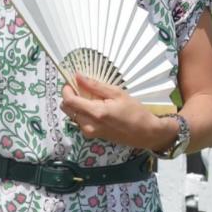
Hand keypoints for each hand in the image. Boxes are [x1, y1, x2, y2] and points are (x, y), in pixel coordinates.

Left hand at [61, 73, 175, 151]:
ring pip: (72, 114)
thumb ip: (95, 85)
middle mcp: (88, 125)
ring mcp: (88, 132)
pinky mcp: (91, 135)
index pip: (69, 101)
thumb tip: (78, 76)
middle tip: (82, 88)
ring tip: (93, 98)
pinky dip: (82, 111)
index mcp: (95, 113)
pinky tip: (96, 107)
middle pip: (67, 108)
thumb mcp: (117, 93)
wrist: (145, 133)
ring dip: (76, 104)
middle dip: (70, 96)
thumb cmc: (135, 112)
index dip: (66, 89)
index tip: (72, 82)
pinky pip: (79, 120)